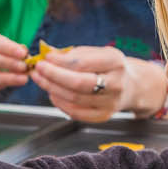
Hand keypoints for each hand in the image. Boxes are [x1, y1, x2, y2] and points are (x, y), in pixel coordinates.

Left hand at [31, 48, 167, 121]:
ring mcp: (111, 103)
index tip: (45, 57)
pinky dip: (59, 103)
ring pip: (74, 99)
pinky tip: (52, 92)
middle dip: (53, 76)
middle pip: (78, 83)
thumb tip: (45, 52)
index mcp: (115, 62)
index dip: (59, 61)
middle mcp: (116, 83)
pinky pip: (76, 113)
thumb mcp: (94, 53)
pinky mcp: (104, 116)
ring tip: (40, 79)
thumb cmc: (106, 66)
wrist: (130, 85)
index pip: (82, 63)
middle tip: (37, 69)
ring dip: (52, 88)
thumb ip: (70, 53)